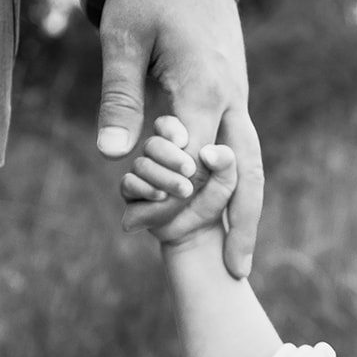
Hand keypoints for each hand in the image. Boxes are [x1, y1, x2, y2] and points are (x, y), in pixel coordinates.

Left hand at [97, 0, 263, 277]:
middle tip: (234, 272)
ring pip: (252, 169)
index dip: (171, 190)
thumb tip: (113, 155)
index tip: (140, 220)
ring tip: (239, 264)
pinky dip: (237, 195)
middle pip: (245, 172)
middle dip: (240, 223)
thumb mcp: (122, 41)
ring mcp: (238, 104)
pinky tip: (227, 226)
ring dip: (246, 218)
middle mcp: (232, 99)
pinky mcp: (234, 106)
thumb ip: (120, 98)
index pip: (195, 152)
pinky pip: (241, 157)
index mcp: (204, 83)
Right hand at [121, 117, 237, 247]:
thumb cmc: (213, 198)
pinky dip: (146, 189)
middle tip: (191, 170)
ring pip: (141, 165)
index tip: (184, 140)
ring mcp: (140, 173)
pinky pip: (129, 184)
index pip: (166, 126)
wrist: (199, 230)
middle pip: (152, 144)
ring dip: (163, 177)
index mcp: (176, 143)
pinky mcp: (131, 194)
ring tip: (185, 190)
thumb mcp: (227, 180)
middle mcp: (154, 155)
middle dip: (171, 156)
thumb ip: (225, 162)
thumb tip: (209, 152)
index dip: (171, 129)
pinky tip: (162, 196)